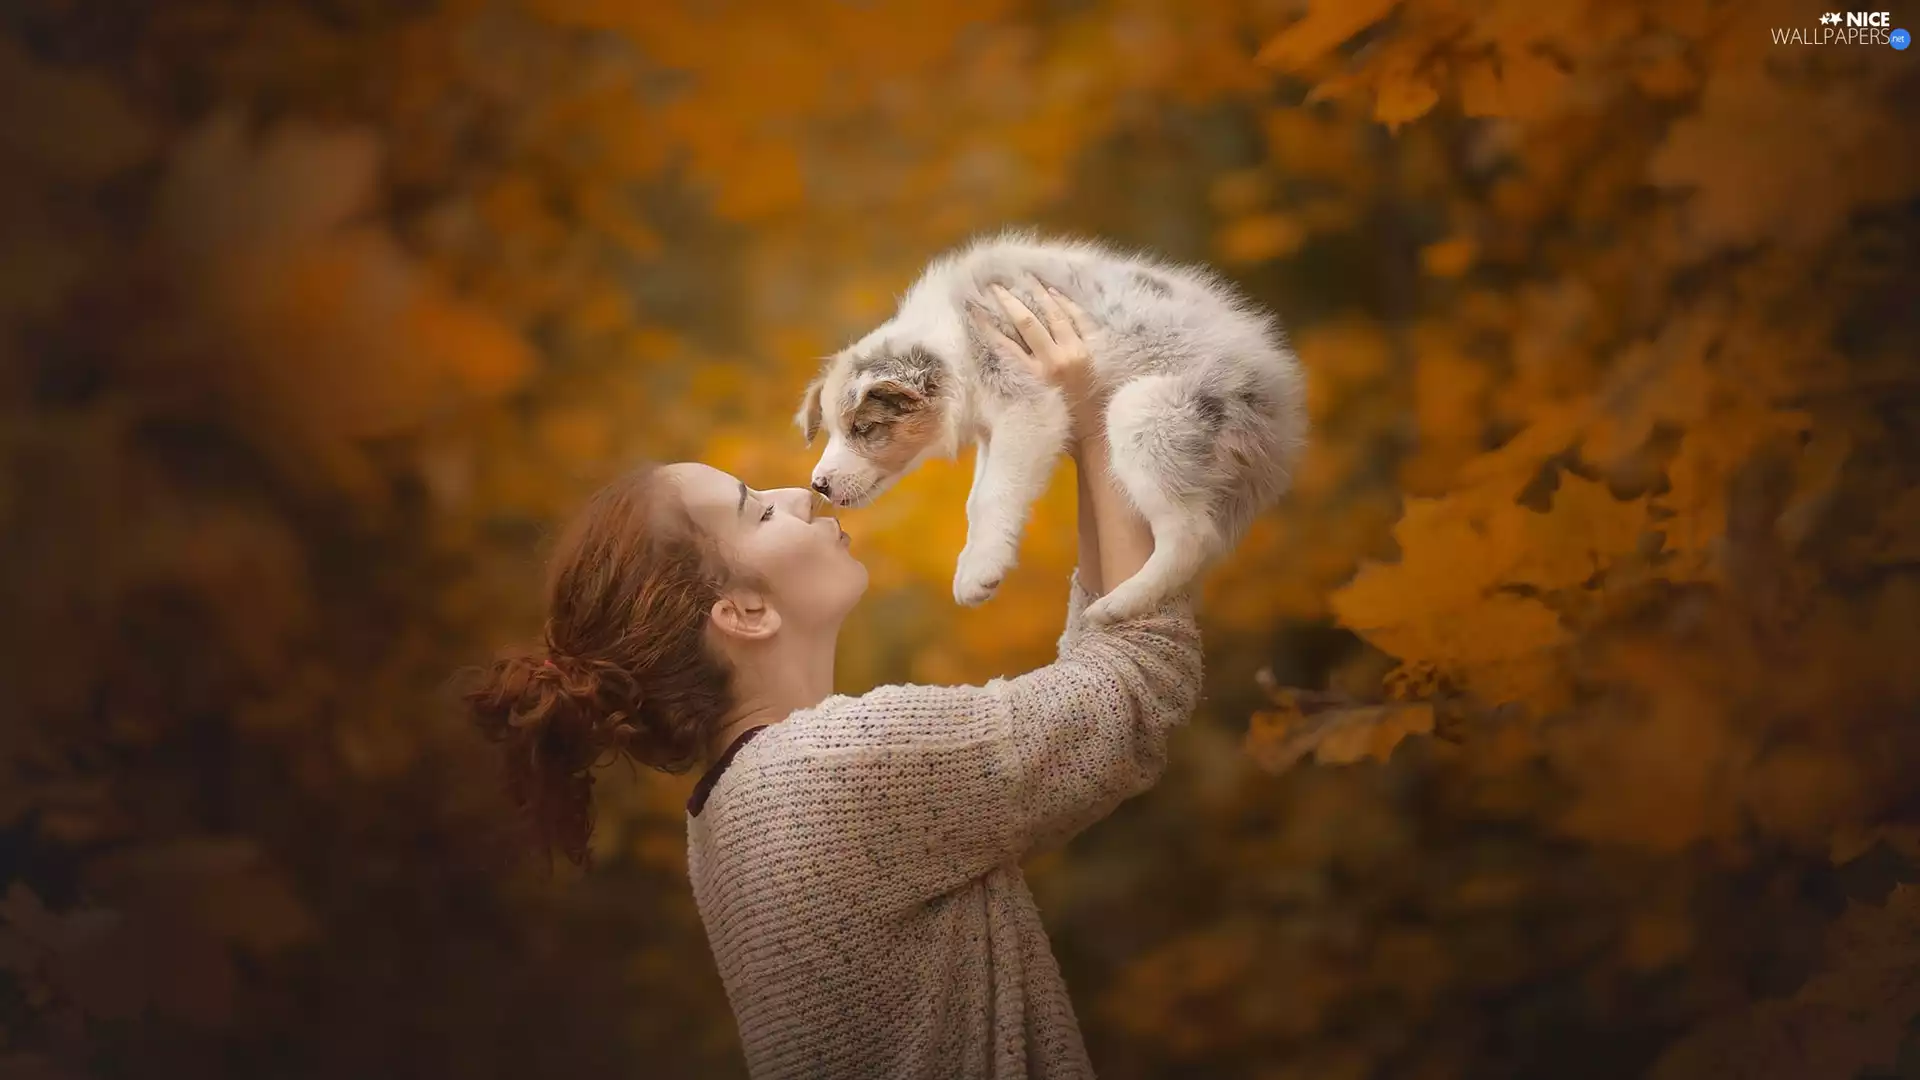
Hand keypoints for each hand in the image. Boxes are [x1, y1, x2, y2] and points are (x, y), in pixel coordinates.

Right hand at [971, 280, 1106, 446]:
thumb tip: (990, 371)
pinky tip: (1053, 292)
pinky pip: (1078, 318)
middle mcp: (1054, 362)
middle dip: (1010, 301)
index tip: (974, 310)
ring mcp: (1076, 352)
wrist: (1095, 432)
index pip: (1005, 345)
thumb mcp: (1030, 408)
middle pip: (1027, 323)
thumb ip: (1013, 387)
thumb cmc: (1058, 426)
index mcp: (1034, 378)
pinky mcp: (1092, 349)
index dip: (988, 326)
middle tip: (996, 286)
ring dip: (1037, 294)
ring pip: (1054, 315)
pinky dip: (1065, 303)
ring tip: (1024, 278)